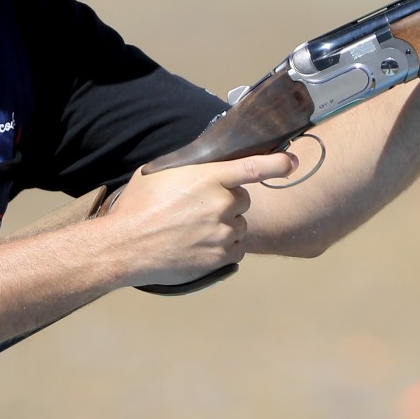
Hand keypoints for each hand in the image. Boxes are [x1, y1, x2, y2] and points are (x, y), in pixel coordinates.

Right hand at [100, 151, 296, 286]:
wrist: (125, 247)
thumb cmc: (136, 209)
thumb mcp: (157, 174)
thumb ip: (186, 169)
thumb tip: (198, 167)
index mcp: (207, 178)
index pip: (253, 167)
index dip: (278, 164)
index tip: (293, 162)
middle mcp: (220, 203)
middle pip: (244, 200)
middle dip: (230, 204)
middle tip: (203, 210)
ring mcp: (223, 231)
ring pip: (241, 226)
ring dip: (227, 227)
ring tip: (196, 231)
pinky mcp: (220, 256)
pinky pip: (237, 249)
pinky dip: (225, 247)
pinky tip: (202, 246)